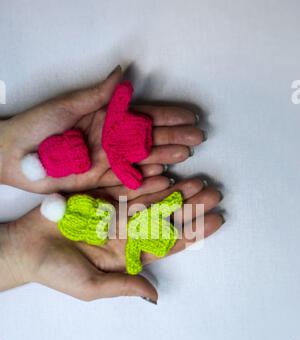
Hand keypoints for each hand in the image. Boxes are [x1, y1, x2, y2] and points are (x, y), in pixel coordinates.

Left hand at [0, 66, 203, 193]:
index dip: (168, 116)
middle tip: (198, 137)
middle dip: (175, 136)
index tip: (191, 115)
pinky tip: (165, 176)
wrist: (16, 157)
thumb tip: (124, 74)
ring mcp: (108, 162)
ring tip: (187, 154)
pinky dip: (146, 179)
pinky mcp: (100, 182)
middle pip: (149, 138)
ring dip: (166, 156)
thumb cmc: (37, 126)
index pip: (144, 116)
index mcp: (107, 119)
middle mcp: (112, 141)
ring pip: (143, 159)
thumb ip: (99, 95)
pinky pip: (128, 180)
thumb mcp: (69, 106)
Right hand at [1, 178, 222, 302]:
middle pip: (166, 218)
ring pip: (152, 200)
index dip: (194, 232)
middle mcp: (126, 233)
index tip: (217, 220)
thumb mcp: (92, 286)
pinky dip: (146, 181)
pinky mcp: (100, 197)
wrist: (24, 248)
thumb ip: (124, 285)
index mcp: (129, 255)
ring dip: (175, 191)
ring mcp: (115, 213)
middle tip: (214, 193)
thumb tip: (153, 295)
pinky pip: (127, 187)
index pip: (169, 243)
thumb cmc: (55, 271)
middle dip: (191, 207)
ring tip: (198, 180)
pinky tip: (167, 174)